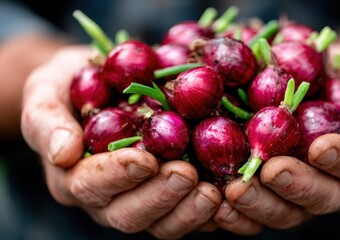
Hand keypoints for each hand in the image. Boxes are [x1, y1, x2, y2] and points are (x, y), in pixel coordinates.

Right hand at [21, 46, 222, 238]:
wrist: (97, 84)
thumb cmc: (69, 86)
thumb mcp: (45, 93)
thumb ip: (46, 121)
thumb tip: (62, 153)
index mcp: (74, 176)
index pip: (91, 185)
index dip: (118, 175)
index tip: (145, 159)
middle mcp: (106, 198)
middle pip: (129, 214)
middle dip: (160, 196)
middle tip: (187, 174)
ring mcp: (139, 198)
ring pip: (162, 222)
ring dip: (188, 210)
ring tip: (214, 191)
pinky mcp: (167, 194)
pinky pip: (186, 213)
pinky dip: (207, 212)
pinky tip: (227, 196)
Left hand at [213, 44, 339, 234]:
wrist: (302, 81)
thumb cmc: (335, 77)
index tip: (322, 146)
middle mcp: (328, 184)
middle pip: (319, 197)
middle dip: (296, 186)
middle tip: (273, 171)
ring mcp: (293, 194)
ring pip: (283, 212)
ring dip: (260, 204)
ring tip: (236, 191)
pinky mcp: (263, 194)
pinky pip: (251, 215)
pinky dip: (235, 216)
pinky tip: (217, 206)